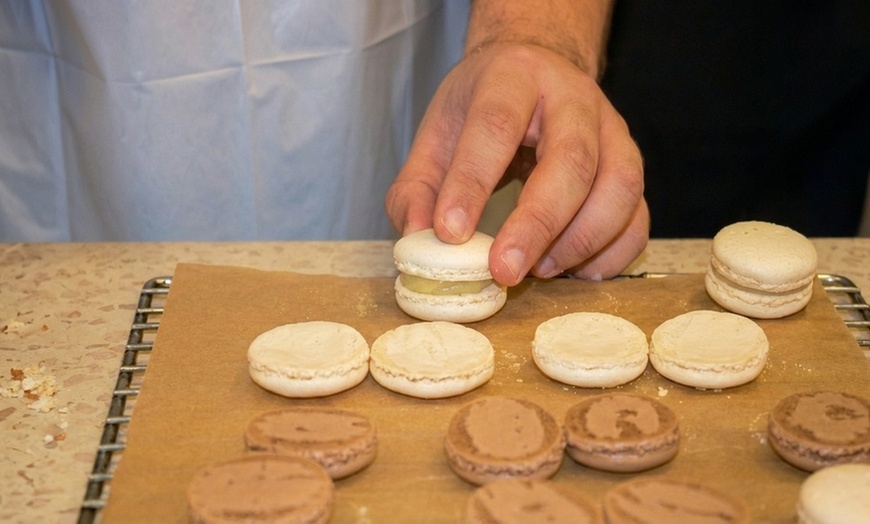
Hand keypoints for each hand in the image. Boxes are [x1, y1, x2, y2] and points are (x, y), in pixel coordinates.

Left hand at [385, 43, 647, 285]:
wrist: (537, 72)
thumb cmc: (481, 108)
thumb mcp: (437, 134)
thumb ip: (418, 187)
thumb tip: (419, 239)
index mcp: (514, 77)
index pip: (496, 126)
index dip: (472, 183)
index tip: (450, 234)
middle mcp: (573, 98)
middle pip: (572, 160)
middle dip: (537, 224)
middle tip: (504, 271)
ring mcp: (613, 130)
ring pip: (619, 186)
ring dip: (581, 240)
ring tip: (540, 271)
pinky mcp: (630, 165)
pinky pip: (638, 214)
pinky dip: (614, 252)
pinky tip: (578, 272)